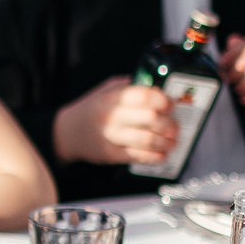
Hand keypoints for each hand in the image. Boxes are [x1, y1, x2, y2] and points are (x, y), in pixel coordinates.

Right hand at [52, 77, 177, 166]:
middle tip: (175, 126)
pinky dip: (155, 156)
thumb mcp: (107, 89)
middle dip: (169, 123)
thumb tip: (160, 89)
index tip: (171, 105)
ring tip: (173, 141)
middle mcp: (111, 116)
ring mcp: (110, 136)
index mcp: (112, 97)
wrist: (69, 132)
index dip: (163, 101)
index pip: (144, 96)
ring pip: (147, 140)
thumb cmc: (93, 109)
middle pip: (150, 118)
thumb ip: (131, 87)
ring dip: (166, 142)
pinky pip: (138, 156)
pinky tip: (162, 154)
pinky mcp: (111, 154)